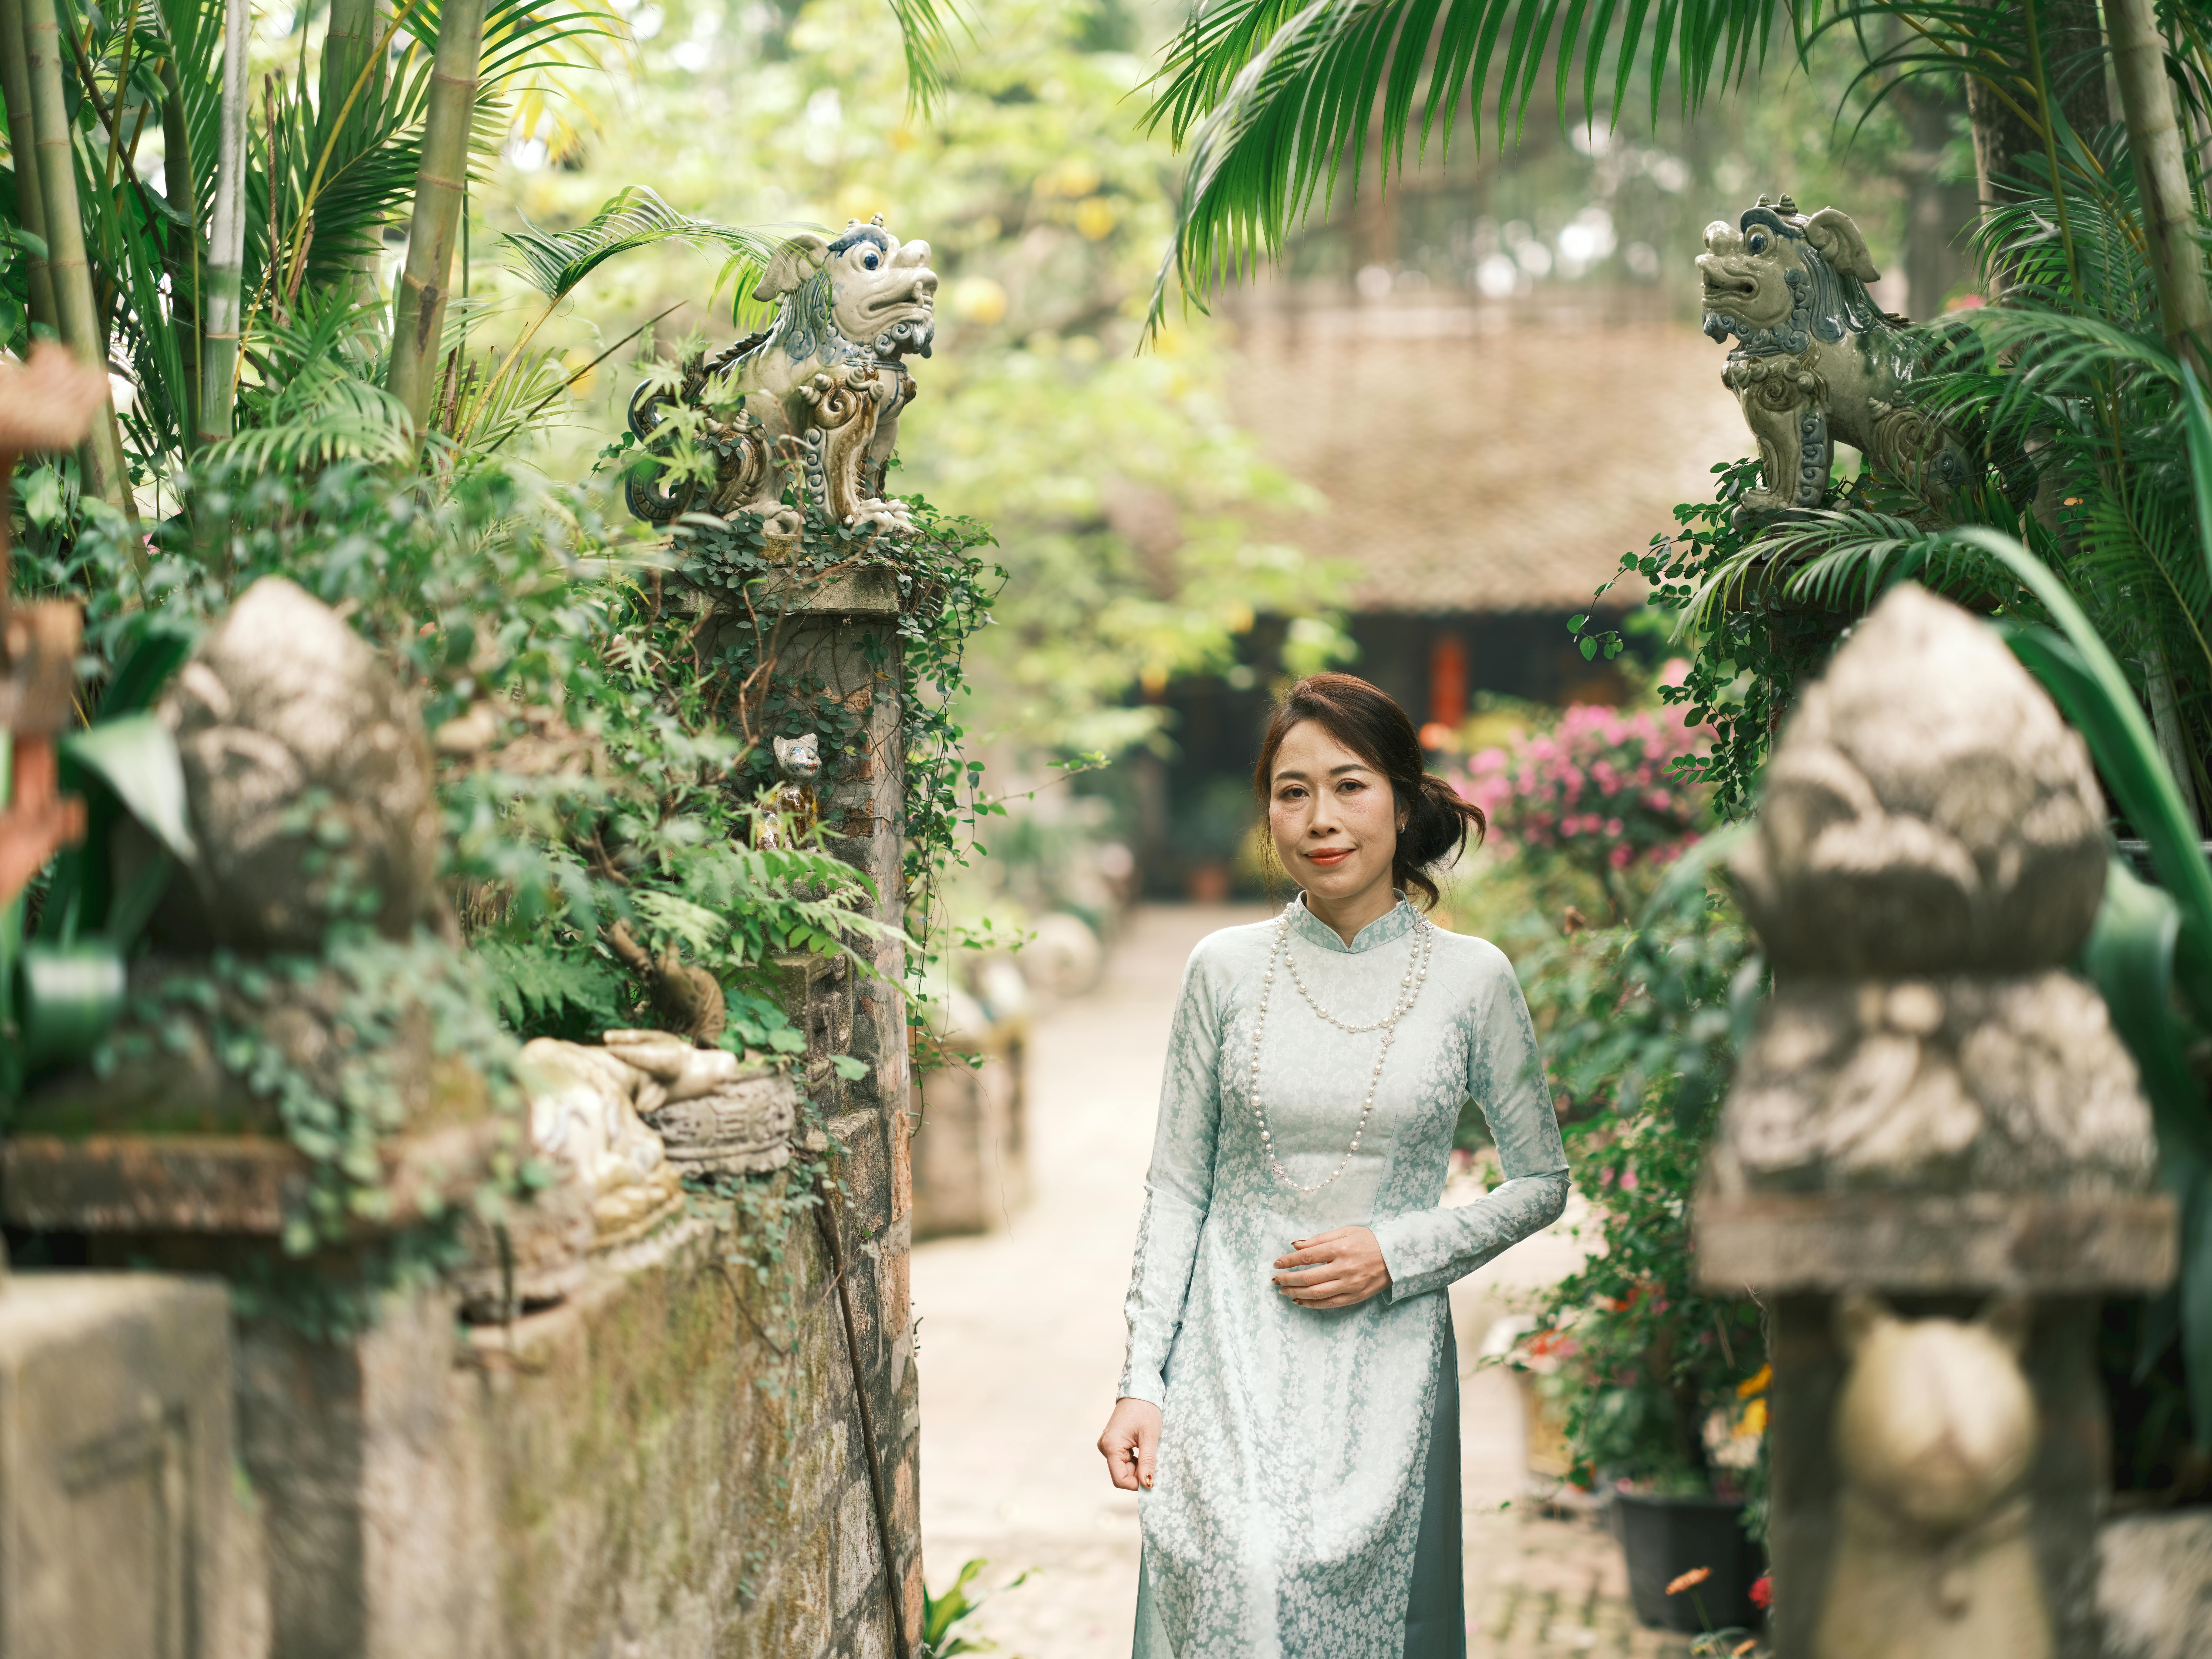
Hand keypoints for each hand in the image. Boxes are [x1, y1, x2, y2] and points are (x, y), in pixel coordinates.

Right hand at [1097, 1396, 1161, 1491]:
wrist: (1139, 1390)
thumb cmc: (1145, 1409)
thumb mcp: (1150, 1436)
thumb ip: (1147, 1462)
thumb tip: (1147, 1484)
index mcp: (1111, 1445)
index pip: (1119, 1479)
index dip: (1135, 1484)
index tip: (1152, 1481)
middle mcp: (1105, 1447)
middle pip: (1121, 1474)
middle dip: (1138, 1474)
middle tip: (1155, 1464)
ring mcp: (1107, 1445)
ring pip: (1122, 1468)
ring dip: (1138, 1467)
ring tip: (1150, 1454)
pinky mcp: (1112, 1443)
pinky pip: (1122, 1460)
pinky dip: (1135, 1461)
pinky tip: (1144, 1451)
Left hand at [1273, 1225, 1390, 1308]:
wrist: (1397, 1256)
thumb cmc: (1369, 1240)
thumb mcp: (1345, 1231)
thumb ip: (1319, 1239)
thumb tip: (1295, 1245)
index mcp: (1340, 1249)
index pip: (1307, 1256)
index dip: (1288, 1261)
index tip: (1276, 1263)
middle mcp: (1344, 1268)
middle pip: (1308, 1277)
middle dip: (1288, 1279)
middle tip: (1275, 1279)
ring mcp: (1350, 1285)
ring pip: (1317, 1293)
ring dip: (1296, 1293)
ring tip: (1283, 1290)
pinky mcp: (1356, 1296)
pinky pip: (1330, 1304)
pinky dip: (1312, 1304)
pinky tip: (1299, 1301)